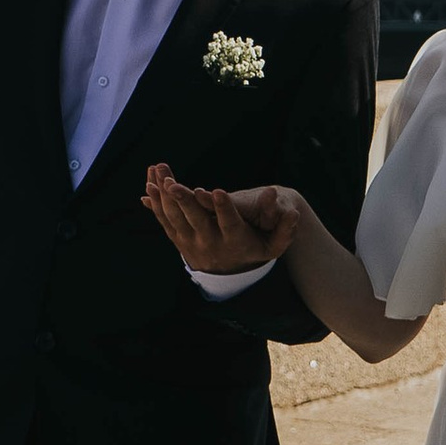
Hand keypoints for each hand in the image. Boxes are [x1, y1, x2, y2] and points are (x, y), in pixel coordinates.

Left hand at [143, 163, 301, 271]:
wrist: (228, 273)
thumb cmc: (254, 248)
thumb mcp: (273, 245)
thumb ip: (285, 228)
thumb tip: (295, 212)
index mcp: (235, 240)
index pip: (229, 223)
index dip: (222, 208)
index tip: (217, 191)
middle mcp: (211, 242)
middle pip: (195, 220)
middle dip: (183, 200)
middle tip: (172, 184)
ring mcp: (191, 242)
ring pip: (175, 217)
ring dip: (164, 194)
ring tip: (158, 171)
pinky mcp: (178, 238)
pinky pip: (164, 219)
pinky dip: (156, 201)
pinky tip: (150, 181)